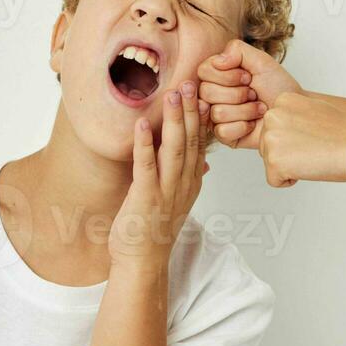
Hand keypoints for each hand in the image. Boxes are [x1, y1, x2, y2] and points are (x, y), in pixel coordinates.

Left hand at [110, 83, 208, 265]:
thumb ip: (187, 178)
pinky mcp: (146, 198)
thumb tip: (202, 160)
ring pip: (174, 149)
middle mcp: (183, 185)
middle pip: (191, 141)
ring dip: (174, 120)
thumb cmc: (153, 232)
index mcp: (191, 183)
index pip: (200, 144)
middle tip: (192, 81)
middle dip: (191, 110)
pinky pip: (146, 166)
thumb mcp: (176, 202)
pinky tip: (142, 124)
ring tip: (172, 93)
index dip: (201, 117)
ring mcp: (166, 191)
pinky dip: (145, 144)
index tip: (203, 92)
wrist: (142, 263)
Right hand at [197, 38, 300, 149]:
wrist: (292, 111)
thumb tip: (217, 61)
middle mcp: (213, 96)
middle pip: (207, 93)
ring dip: (245, 110)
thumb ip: (236, 50)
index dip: (228, 76)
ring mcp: (216, 117)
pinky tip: (253, 124)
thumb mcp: (260, 60)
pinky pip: (222, 131)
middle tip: (253, 94)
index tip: (247, 77)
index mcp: (217, 75)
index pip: (203, 72)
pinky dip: (244, 126)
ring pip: (217, 113)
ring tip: (258, 108)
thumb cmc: (278, 87)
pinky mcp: (225, 136)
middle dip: (238, 93)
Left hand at [258, 91, 345, 187]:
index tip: (313, 138)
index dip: (294, 138)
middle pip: (267, 145)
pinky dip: (290, 180)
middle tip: (314, 150)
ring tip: (313, 156)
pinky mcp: (274, 162)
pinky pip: (274, 180)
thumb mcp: (314, 111)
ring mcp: (271, 138)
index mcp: (283, 100)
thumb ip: (295, 117)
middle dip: (287, 152)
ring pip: (270, 162)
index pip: (275, 127)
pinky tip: (309, 168)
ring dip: (289, 165)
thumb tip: (287, 132)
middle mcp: (272, 116)